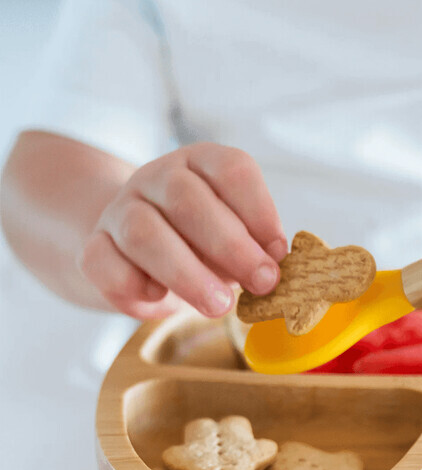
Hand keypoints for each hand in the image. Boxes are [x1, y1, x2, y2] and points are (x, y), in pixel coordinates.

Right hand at [79, 143, 286, 318]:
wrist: (138, 253)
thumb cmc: (203, 245)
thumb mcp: (237, 239)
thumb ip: (256, 249)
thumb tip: (273, 267)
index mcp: (202, 164)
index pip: (232, 170)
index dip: (260, 212)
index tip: (279, 252)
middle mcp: (158, 178)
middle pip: (187, 200)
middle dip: (231, 247)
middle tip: (262, 283)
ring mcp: (120, 210)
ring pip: (144, 233)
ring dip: (188, 275)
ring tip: (220, 305)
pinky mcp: (94, 248)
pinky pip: (103, 263)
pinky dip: (133, 284)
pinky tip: (159, 297)